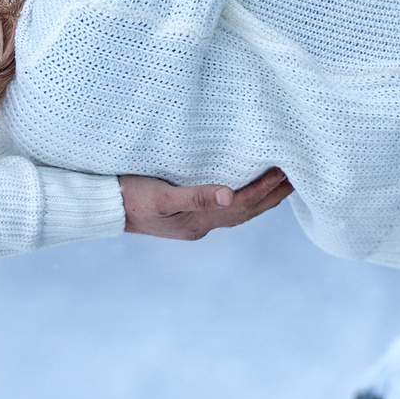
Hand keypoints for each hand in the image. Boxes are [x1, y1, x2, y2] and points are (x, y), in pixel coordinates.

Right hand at [119, 167, 291, 240]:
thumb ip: (196, 197)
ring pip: (237, 211)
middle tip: (298, 177)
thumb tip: (231, 196)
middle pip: (246, 211)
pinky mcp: (184, 213)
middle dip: (272, 196)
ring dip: (261, 198)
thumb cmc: (127, 198)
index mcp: (198, 222)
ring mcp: (193, 222)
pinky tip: (244, 189)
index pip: (242, 204)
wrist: (101, 208)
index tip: (287, 173)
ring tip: (281, 183)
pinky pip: (223, 207)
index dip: (266, 189)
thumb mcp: (160, 197)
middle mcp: (201, 225)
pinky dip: (241, 198)